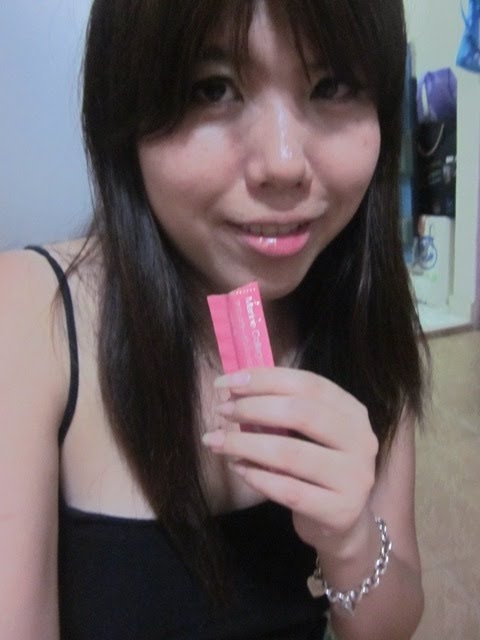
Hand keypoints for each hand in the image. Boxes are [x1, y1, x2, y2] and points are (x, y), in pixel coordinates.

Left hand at [202, 367, 378, 558]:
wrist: (342, 523)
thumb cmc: (315, 466)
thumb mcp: (306, 432)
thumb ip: (280, 408)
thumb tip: (232, 387)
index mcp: (352, 411)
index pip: (308, 384)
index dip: (265, 379)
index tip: (227, 382)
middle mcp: (361, 440)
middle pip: (301, 413)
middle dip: (252, 408)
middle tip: (221, 411)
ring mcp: (354, 477)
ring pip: (290, 453)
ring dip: (244, 443)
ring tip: (216, 441)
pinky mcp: (340, 511)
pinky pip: (289, 490)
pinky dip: (257, 477)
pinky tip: (237, 467)